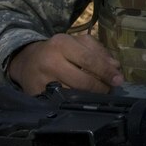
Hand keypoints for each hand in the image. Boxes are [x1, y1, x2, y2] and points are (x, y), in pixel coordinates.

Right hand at [7, 33, 123, 94]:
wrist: (27, 60)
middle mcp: (50, 61)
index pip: (89, 60)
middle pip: (82, 80)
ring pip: (73, 94)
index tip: (118, 79)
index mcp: (62, 43)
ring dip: (90, 96)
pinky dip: (74, 103)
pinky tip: (82, 101)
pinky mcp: (36, 96)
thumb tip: (115, 66)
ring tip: (99, 95)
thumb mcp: (77, 43)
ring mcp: (41, 80)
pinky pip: (61, 102)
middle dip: (100, 87)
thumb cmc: (58, 50)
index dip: (106, 71)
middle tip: (110, 90)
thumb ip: (98, 51)